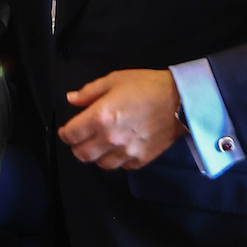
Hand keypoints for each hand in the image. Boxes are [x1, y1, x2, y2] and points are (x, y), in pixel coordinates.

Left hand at [57, 68, 184, 170]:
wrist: (181, 101)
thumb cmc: (146, 86)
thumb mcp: (113, 80)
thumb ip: (89, 92)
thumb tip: (71, 99)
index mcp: (100, 117)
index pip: (71, 135)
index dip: (65, 133)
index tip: (67, 130)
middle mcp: (110, 138)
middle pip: (82, 154)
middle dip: (77, 146)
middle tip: (81, 138)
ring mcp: (126, 152)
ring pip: (100, 164)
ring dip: (96, 155)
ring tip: (101, 143)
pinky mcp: (141, 159)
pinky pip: (121, 167)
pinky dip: (116, 159)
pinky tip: (119, 147)